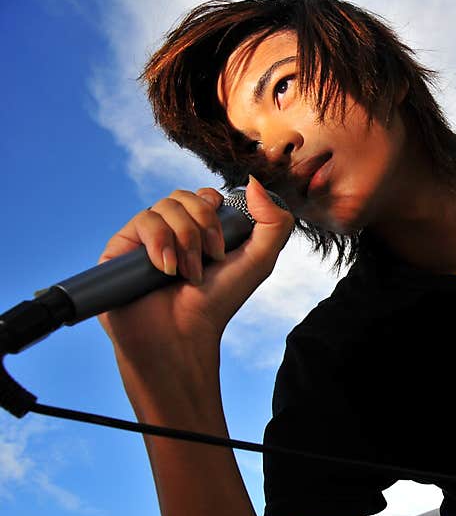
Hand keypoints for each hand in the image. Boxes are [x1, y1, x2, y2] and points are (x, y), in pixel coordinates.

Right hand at [97, 176, 294, 354]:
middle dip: (204, 226)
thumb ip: (273, 222)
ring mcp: (144, 238)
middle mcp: (171, 232)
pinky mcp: (120, 247)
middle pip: (185, 196)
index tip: (224, 243)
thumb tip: (254, 181)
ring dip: (186, 241)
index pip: (205, 195)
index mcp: (200, 231)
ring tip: (188, 274)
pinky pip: (144, 221)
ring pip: (165, 206)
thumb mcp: (260, 261)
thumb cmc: (219, 302)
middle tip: (212, 260)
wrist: (184, 334)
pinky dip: (161, 243)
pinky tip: (165, 269)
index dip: (215, 207)